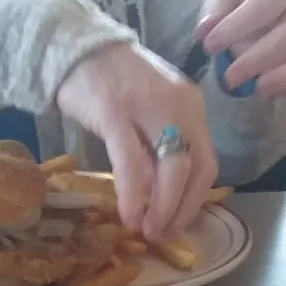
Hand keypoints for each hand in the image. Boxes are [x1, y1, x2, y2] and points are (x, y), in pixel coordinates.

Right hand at [56, 43, 217, 242]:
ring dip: (162, 208)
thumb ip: (155, 151)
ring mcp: (150, 109)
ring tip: (146, 232)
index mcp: (191, 107)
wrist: (78, 48)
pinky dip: (133, 195)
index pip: (207, 163)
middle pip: (196, 170)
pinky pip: (132, 164)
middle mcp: (181, 106)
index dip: (194, 202)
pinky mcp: (117, 113)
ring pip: (172, 168)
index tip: (176, 227)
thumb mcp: (146, 116)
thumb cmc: (112, 85)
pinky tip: (128, 216)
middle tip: (162, 237)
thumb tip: (158, 197)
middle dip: (181, 210)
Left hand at [196, 0, 285, 98]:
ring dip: (284, 77)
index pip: (268, 2)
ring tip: (257, 89)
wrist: (264, 1)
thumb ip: (216, 6)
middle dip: (257, 60)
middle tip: (229, 78)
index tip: (210, 46)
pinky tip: (272, 93)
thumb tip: (206, 30)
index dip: (239, 26)